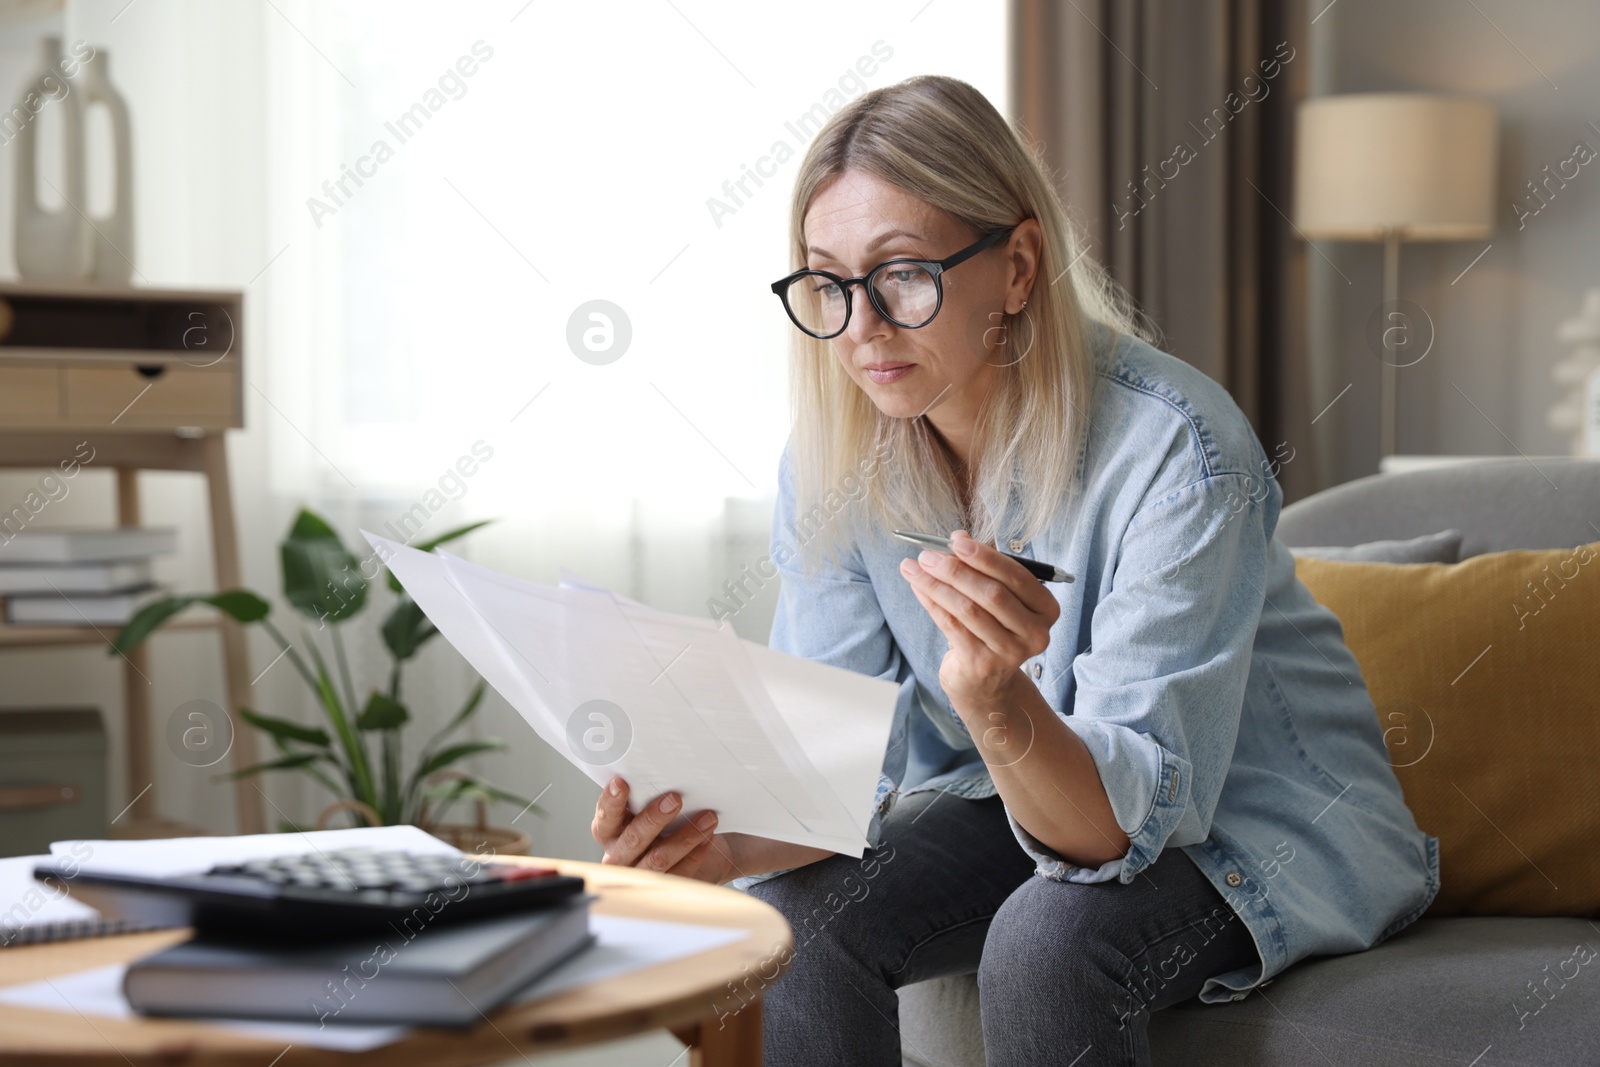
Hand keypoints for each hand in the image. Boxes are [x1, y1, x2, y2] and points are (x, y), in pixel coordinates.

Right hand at [591, 776, 734, 883]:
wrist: (691, 851)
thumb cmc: (665, 822)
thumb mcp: (650, 808)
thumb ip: (647, 796)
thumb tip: (663, 772)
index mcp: (609, 831)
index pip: (606, 816)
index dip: (611, 801)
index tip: (621, 782)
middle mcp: (618, 856)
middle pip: (633, 840)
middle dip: (653, 819)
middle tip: (674, 798)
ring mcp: (640, 875)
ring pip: (658, 859)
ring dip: (685, 837)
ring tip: (708, 818)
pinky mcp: (665, 888)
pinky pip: (680, 873)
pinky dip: (696, 853)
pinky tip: (708, 836)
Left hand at [899, 529, 1060, 712]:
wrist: (985, 681)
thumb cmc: (992, 627)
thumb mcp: (995, 595)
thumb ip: (982, 566)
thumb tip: (958, 536)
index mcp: (1046, 608)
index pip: (1016, 576)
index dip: (984, 557)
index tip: (955, 541)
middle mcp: (1035, 632)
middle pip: (992, 593)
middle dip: (955, 570)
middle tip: (927, 555)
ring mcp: (1011, 652)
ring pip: (968, 609)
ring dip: (936, 585)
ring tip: (913, 568)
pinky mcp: (983, 664)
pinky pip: (952, 626)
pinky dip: (932, 603)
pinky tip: (918, 589)